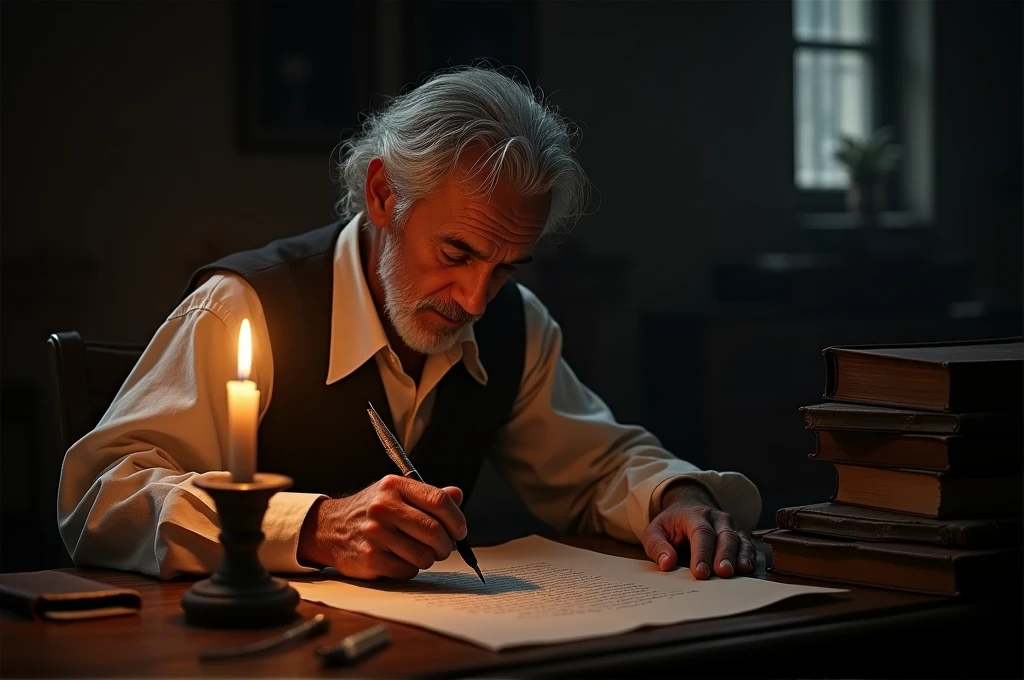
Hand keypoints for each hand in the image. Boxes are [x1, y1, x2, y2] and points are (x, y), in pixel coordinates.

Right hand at [297, 474, 466, 579]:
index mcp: (394, 486)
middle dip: (446, 544)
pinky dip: (409, 569)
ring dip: (428, 558)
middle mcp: (383, 507)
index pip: (438, 500)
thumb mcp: (396, 493)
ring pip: (423, 555)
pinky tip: (399, 559)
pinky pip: (407, 571)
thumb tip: (458, 496)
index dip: (456, 519)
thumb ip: (427, 496)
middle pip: (434, 530)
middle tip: (443, 547)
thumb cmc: (370, 511)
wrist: (329, 528)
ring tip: (419, 552)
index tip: (460, 530)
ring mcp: (375, 534)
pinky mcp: (369, 558)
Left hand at [641, 481, 755, 578]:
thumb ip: (657, 546)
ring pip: (738, 539)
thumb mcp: (654, 531)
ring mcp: (730, 526)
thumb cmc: (671, 524)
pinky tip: (747, 568)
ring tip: (739, 571)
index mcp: (694, 515)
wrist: (688, 506)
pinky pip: (747, 545)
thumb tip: (667, 563)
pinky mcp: (738, 536)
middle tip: (722, 573)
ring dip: (739, 556)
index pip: (700, 533)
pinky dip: (749, 556)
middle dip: (724, 555)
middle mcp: (716, 518)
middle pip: (724, 535)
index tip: (699, 572)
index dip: (701, 553)